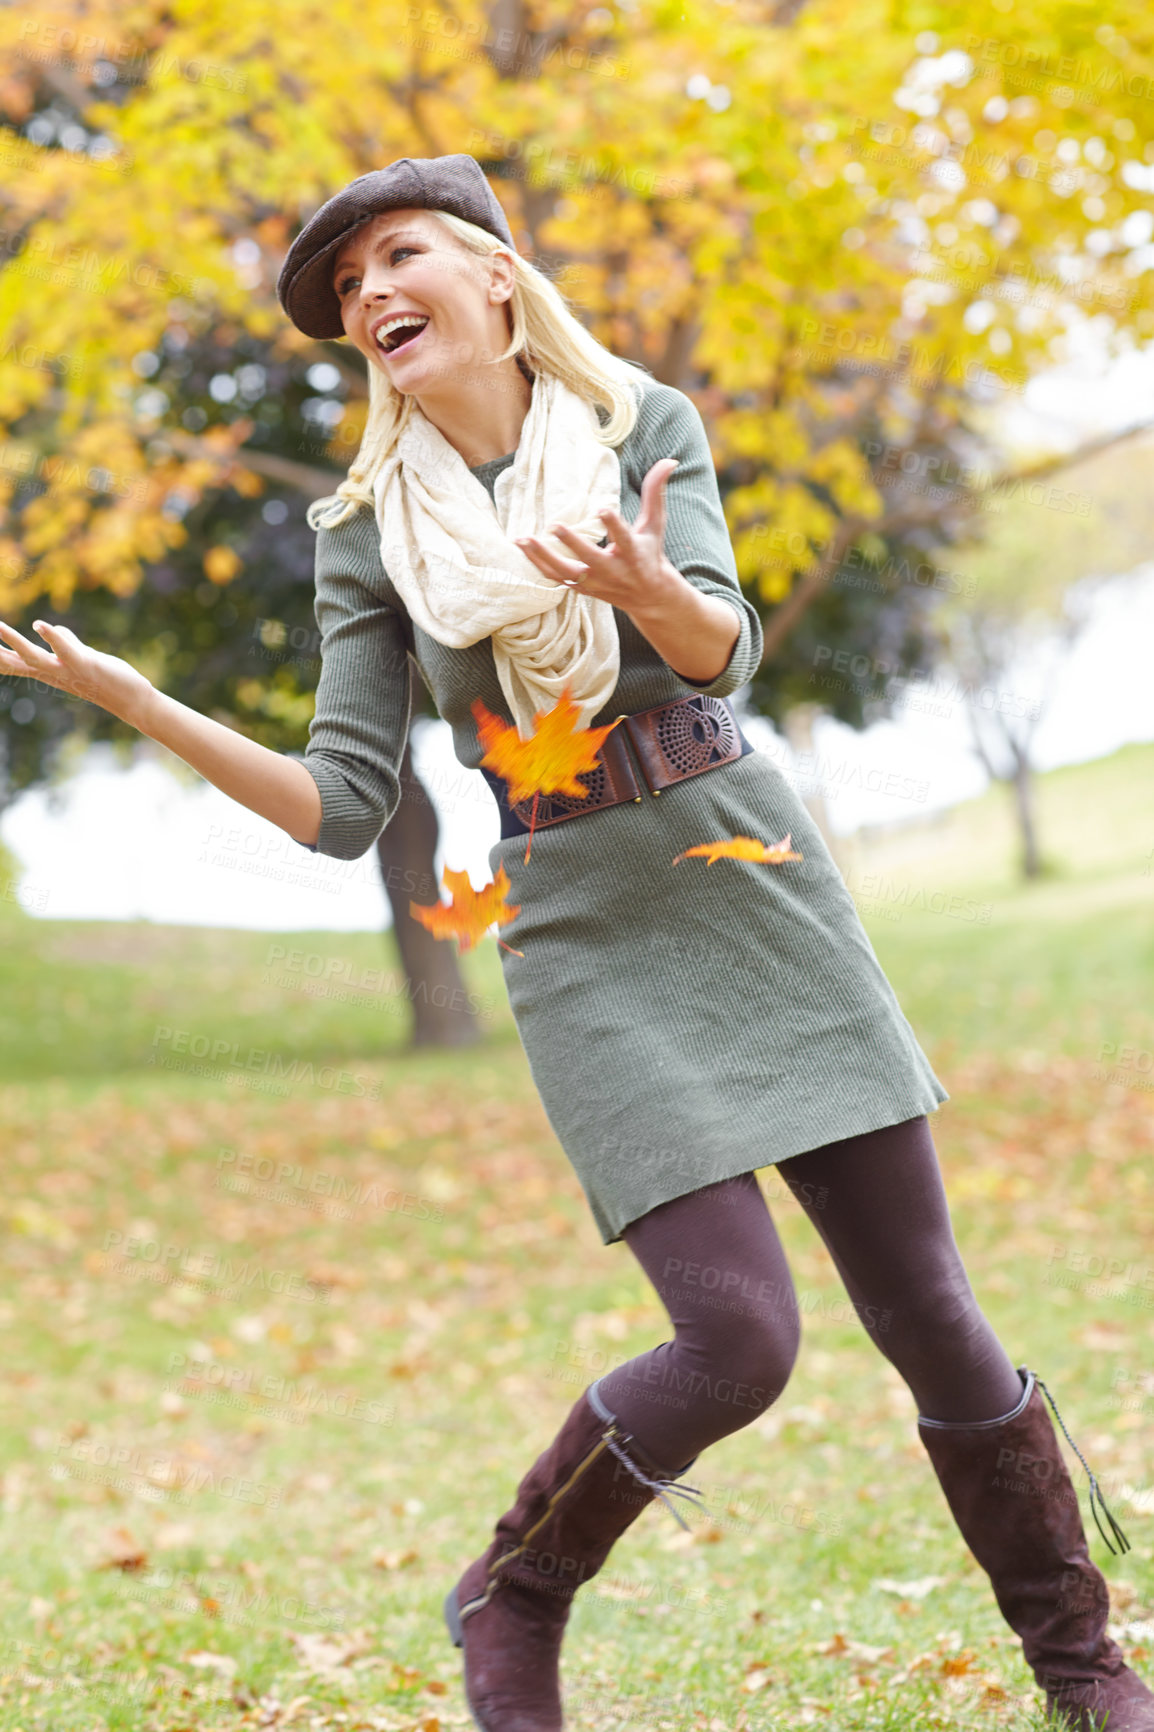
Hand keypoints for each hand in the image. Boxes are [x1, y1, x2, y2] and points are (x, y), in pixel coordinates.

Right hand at [0, 617, 154, 729]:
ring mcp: (67, 671)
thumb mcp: (78, 655)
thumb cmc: (103, 676)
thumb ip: (63, 642)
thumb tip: (51, 630)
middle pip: (13, 661)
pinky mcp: (86, 665)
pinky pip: (66, 650)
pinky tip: (41, 625)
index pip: (11, 663)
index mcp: (46, 670)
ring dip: (15, 641)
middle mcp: (51, 673)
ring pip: (34, 657)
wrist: (131, 699)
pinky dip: (54, 637)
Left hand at [514, 457, 681, 615]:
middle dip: (573, 544)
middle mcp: (613, 570)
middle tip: (555, 526)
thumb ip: (655, 492)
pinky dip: (538, 565)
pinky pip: (556, 578)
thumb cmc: (649, 553)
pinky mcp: (582, 588)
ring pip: (566, 572)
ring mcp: (595, 582)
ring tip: (523, 539)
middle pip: (591, 559)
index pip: (624, 538)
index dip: (614, 524)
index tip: (603, 509)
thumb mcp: (655, 524)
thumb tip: (669, 460)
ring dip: (543, 557)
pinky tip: (522, 548)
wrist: (647, 597)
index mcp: (633, 553)